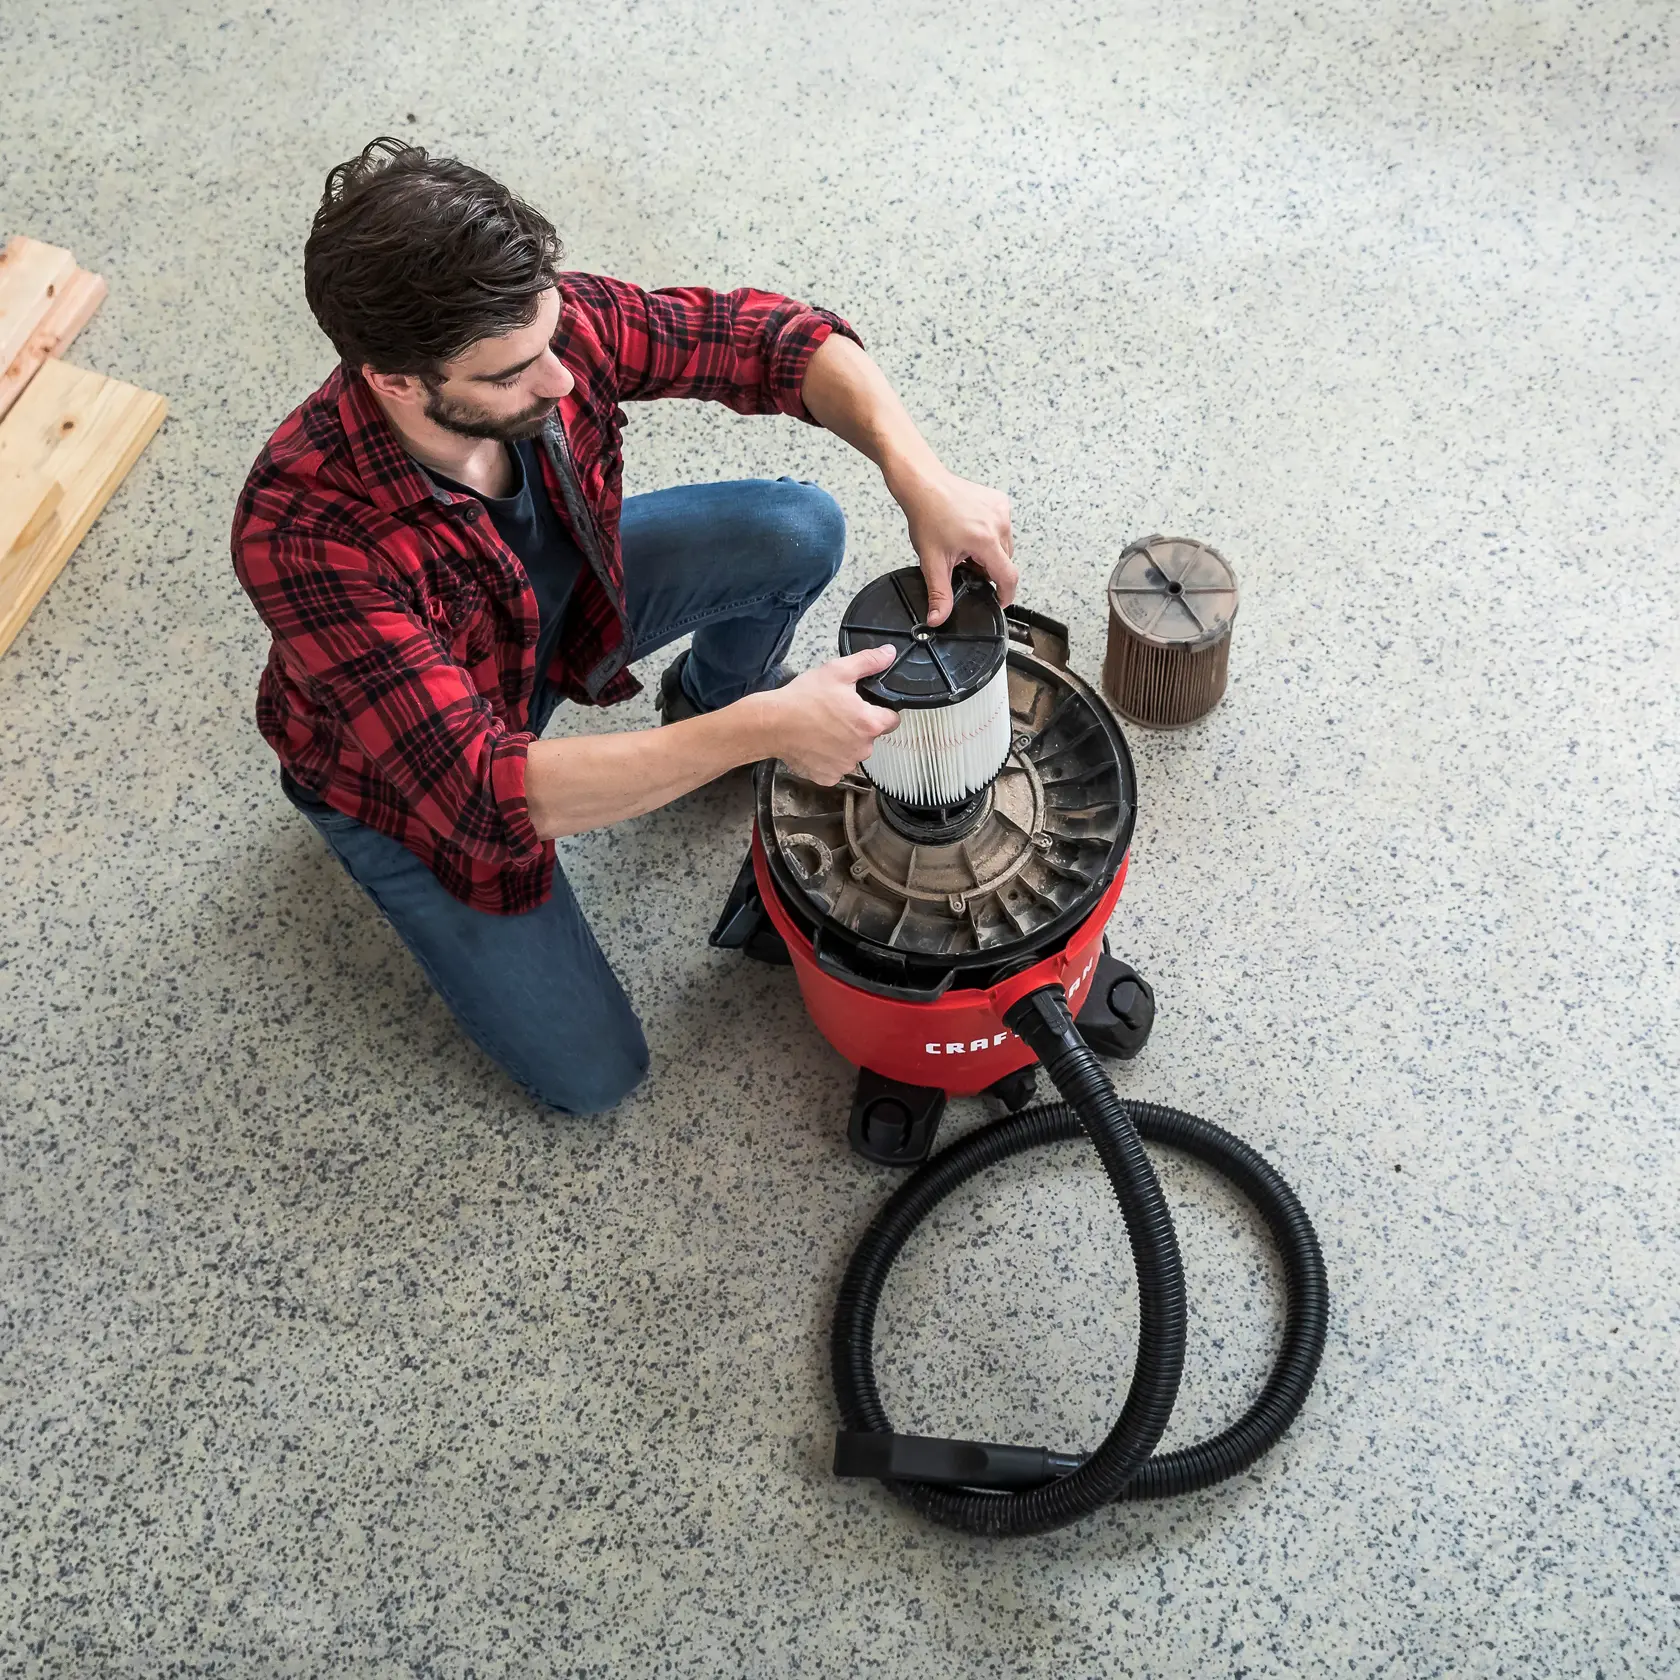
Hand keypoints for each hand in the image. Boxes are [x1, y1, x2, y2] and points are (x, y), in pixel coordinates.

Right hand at [761, 645, 899, 783]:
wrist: (772, 724)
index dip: (881, 711)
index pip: (892, 720)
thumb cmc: (803, 699)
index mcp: (869, 723)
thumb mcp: (837, 671)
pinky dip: (827, 757)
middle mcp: (862, 749)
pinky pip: (834, 766)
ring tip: (823, 728)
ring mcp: (845, 765)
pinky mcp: (828, 776)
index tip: (865, 706)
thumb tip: (889, 654)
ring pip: (852, 752)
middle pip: (870, 737)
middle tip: (837, 713)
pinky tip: (815, 744)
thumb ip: (868, 662)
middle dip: (858, 726)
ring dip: (843, 743)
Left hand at [892, 463, 1016, 624]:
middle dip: (987, 570)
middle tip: (964, 565)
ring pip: (1004, 545)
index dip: (1005, 595)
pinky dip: (990, 535)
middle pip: (1005, 561)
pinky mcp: (999, 501)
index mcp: (985, 540)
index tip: (999, 602)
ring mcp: (1001, 510)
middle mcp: (998, 523)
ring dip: (989, 553)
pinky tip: (970, 531)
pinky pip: (1001, 527)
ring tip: (965, 547)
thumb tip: (938, 618)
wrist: (923, 485)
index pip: (1008, 577)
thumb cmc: (927, 515)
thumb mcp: (932, 561)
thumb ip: (939, 593)